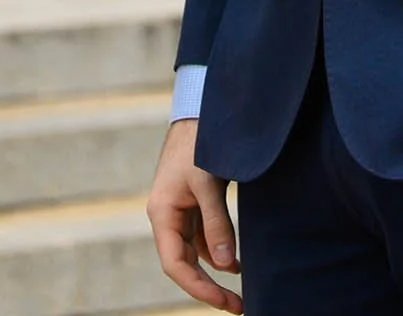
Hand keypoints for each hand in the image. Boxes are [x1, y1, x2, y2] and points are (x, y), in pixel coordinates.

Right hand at [146, 118, 241, 312]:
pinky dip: (218, 250)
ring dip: (215, 271)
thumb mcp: (208, 183)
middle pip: (184, 263)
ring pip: (195, 251)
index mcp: (162, 213)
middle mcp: (167, 215)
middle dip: (208, 287)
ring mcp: (180, 209)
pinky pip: (203, 235)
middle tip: (238, 306)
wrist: (200, 107)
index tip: (224, 302)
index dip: (199, 288)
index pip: (176, 264)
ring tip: (240, 292)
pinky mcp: (193, 201)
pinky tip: (235, 263)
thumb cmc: (200, 142)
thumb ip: (217, 224)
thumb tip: (226, 266)